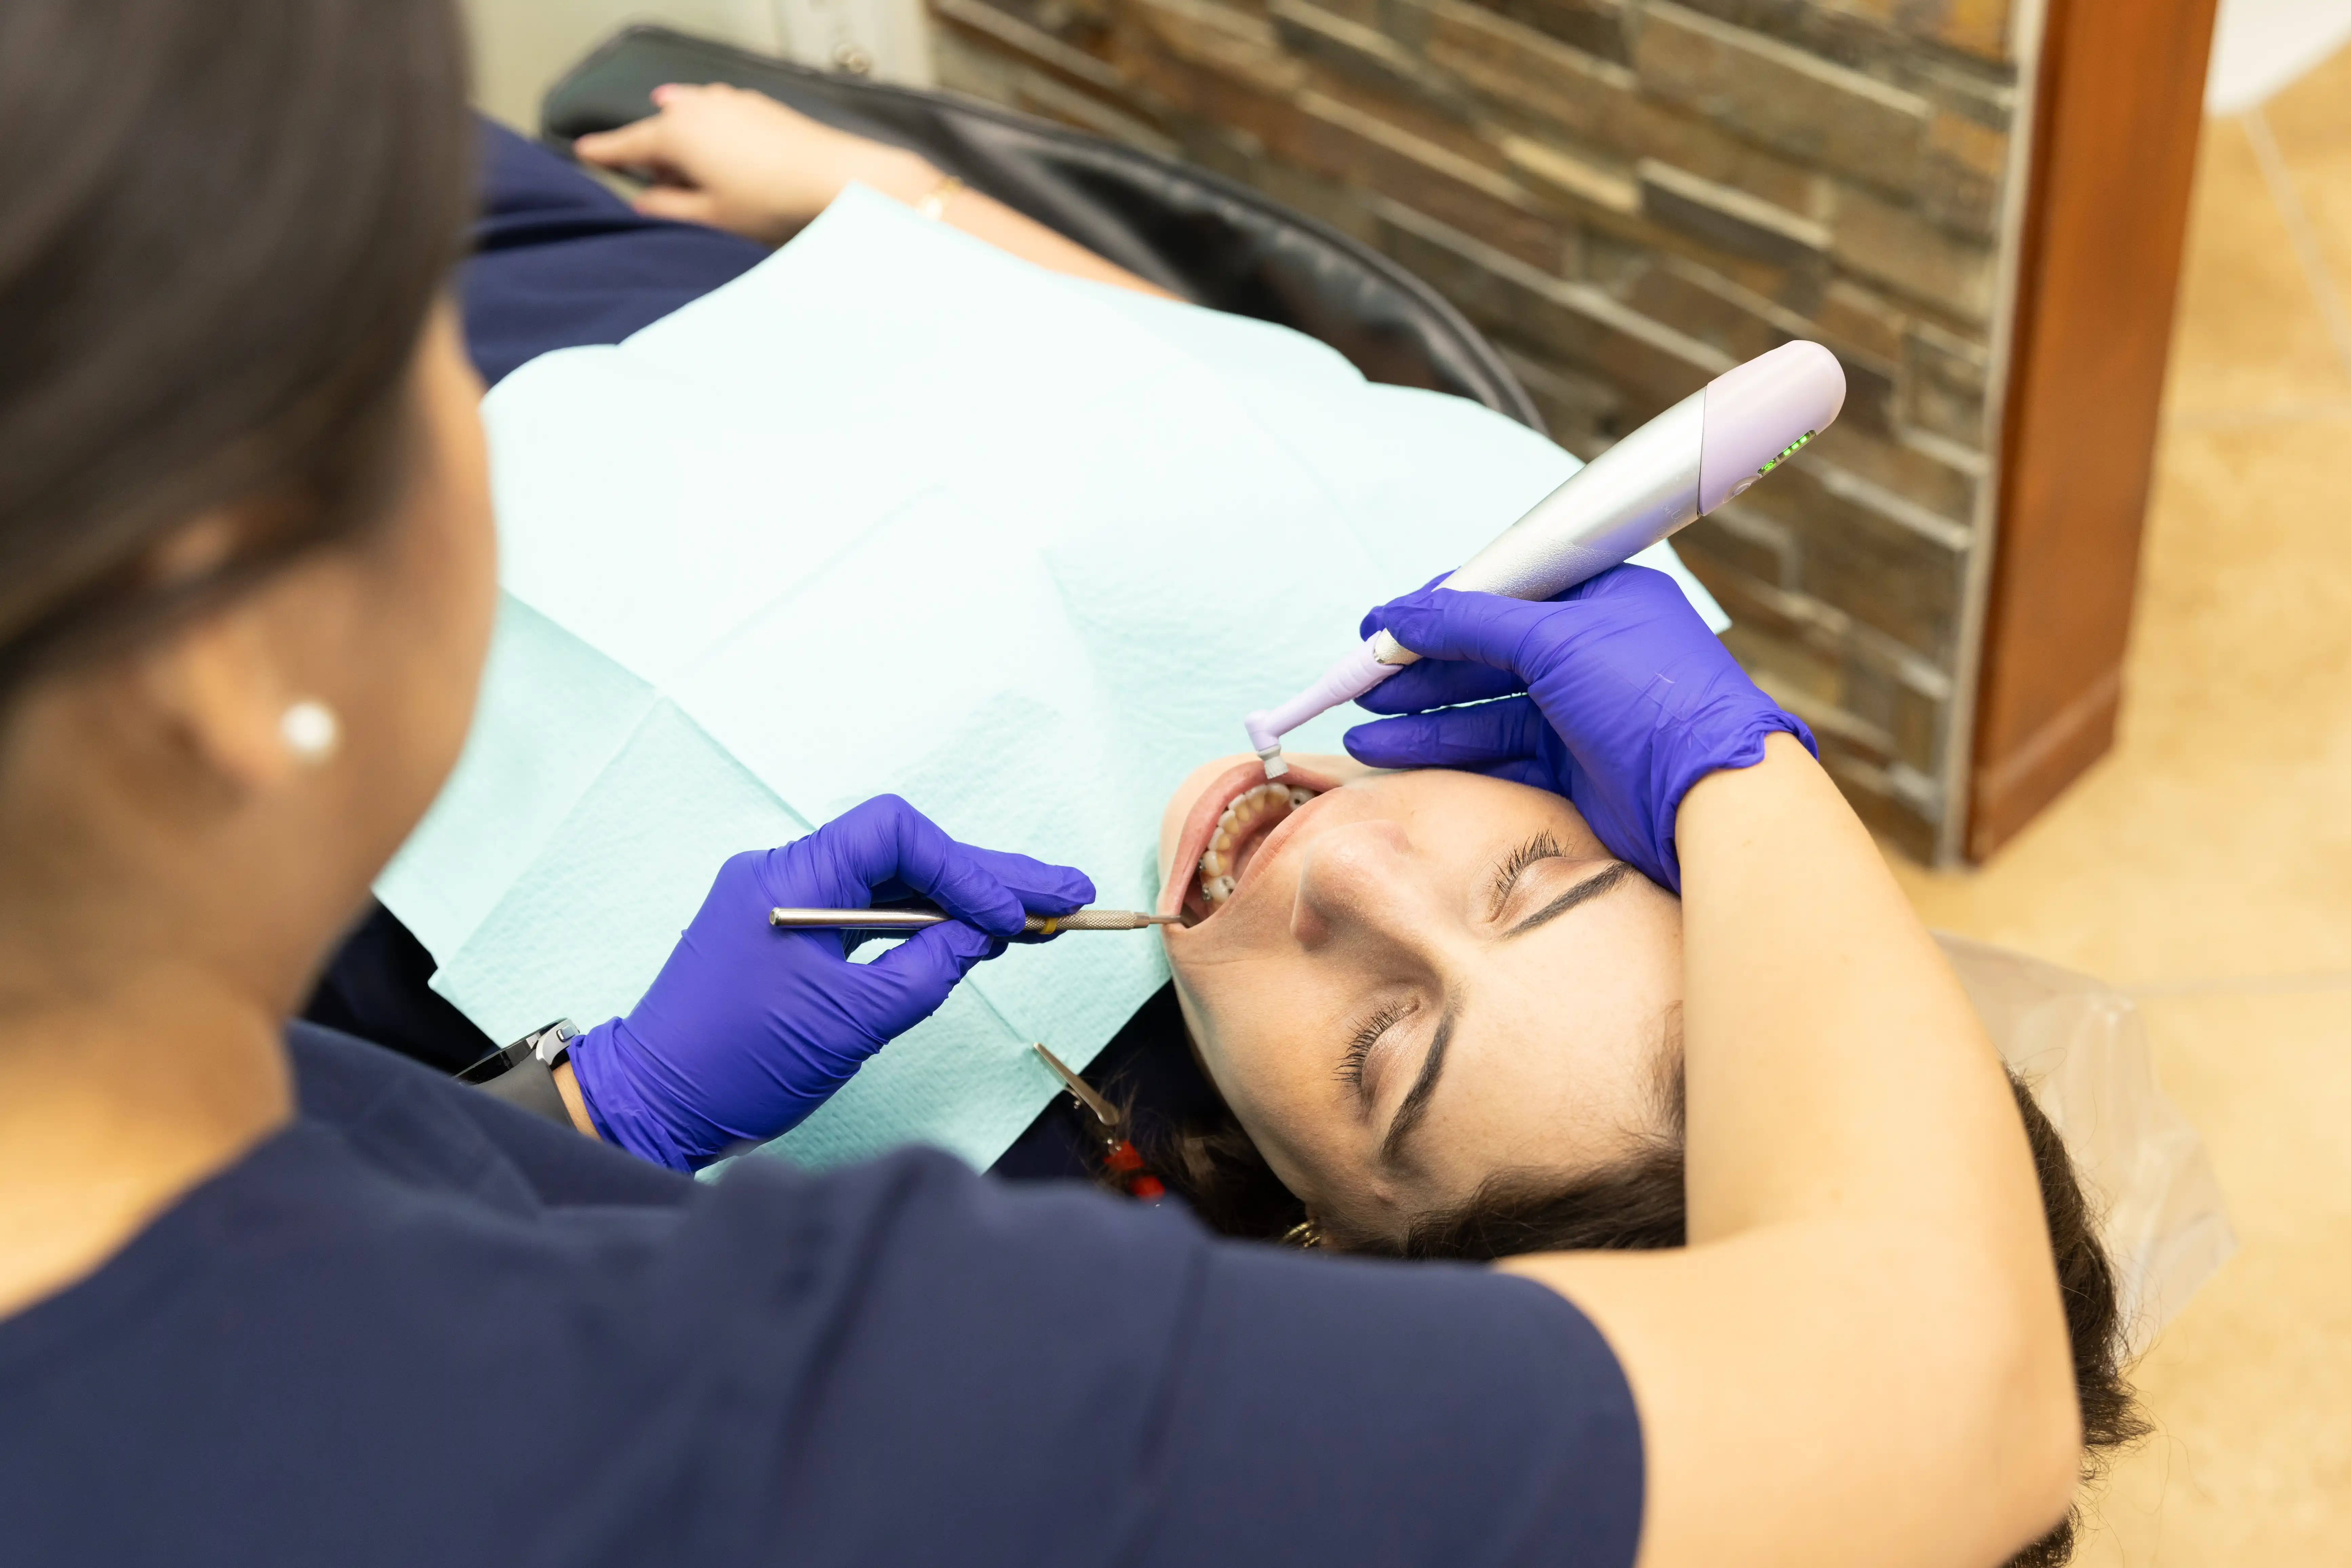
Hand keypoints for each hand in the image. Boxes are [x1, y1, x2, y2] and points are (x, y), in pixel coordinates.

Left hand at [566, 795, 1092, 1169]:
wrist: (653, 1107)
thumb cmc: (733, 1066)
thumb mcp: (847, 1024)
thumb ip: (923, 971)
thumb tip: (981, 935)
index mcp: (789, 879)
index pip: (895, 834)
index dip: (962, 867)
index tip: (1008, 915)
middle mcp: (788, 876)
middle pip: (907, 856)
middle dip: (989, 878)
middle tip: (1068, 892)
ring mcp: (789, 905)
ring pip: (896, 886)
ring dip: (966, 900)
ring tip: (1044, 913)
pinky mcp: (793, 938)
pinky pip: (872, 917)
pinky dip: (926, 926)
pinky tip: (981, 934)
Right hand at [571, 82, 938, 244]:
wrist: (835, 179)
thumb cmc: (776, 201)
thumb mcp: (709, 218)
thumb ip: (666, 208)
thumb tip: (643, 201)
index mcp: (676, 134)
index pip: (625, 144)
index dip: (602, 152)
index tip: (583, 153)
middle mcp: (698, 108)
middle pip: (657, 132)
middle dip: (656, 160)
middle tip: (672, 195)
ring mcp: (728, 101)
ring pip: (687, 120)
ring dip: (685, 147)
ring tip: (704, 181)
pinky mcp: (756, 106)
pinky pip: (717, 116)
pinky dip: (711, 133)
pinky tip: (725, 155)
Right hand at [1342, 565, 1814, 891]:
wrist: (1714, 796)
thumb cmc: (1652, 698)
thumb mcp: (1555, 640)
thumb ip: (1471, 622)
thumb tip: (1400, 613)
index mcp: (1599, 597)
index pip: (1501, 589)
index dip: (1436, 606)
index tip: (1379, 624)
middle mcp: (1590, 649)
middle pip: (1485, 650)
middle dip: (1419, 667)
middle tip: (1360, 683)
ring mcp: (1581, 709)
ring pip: (1483, 706)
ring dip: (1421, 715)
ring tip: (1361, 728)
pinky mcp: (1573, 765)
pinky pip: (1494, 751)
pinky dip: (1445, 750)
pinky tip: (1393, 751)